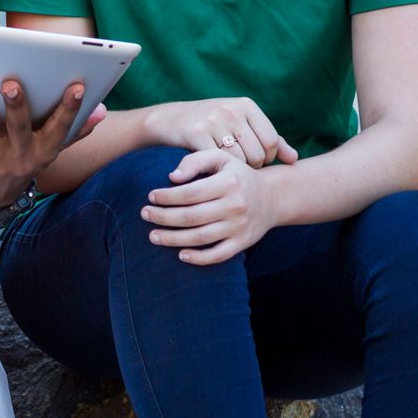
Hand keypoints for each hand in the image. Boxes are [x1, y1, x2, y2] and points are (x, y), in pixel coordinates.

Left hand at [0, 78, 86, 212]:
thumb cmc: (24, 158)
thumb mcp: (50, 147)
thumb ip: (74, 129)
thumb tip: (100, 110)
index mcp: (44, 150)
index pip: (61, 129)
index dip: (70, 109)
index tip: (77, 86)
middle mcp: (21, 157)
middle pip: (20, 129)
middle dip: (17, 105)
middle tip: (10, 82)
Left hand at [140, 148, 278, 264]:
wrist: (272, 197)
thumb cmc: (237, 174)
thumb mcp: (220, 158)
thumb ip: (195, 161)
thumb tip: (171, 177)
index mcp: (228, 183)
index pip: (191, 193)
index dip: (167, 196)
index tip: (150, 196)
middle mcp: (235, 206)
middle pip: (192, 216)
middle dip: (164, 217)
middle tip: (144, 214)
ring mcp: (239, 227)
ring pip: (201, 237)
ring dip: (174, 239)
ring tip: (153, 236)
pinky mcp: (243, 243)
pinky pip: (219, 255)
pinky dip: (199, 258)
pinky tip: (180, 255)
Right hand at [141, 96, 297, 168]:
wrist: (168, 120)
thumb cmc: (210, 125)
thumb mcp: (240, 125)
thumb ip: (269, 141)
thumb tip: (294, 159)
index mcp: (246, 105)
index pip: (272, 141)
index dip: (266, 157)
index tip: (252, 160)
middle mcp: (232, 109)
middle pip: (258, 154)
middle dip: (250, 166)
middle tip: (236, 167)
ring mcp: (213, 120)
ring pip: (240, 161)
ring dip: (234, 171)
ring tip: (224, 167)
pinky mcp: (196, 133)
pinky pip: (219, 163)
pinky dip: (216, 171)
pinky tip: (210, 169)